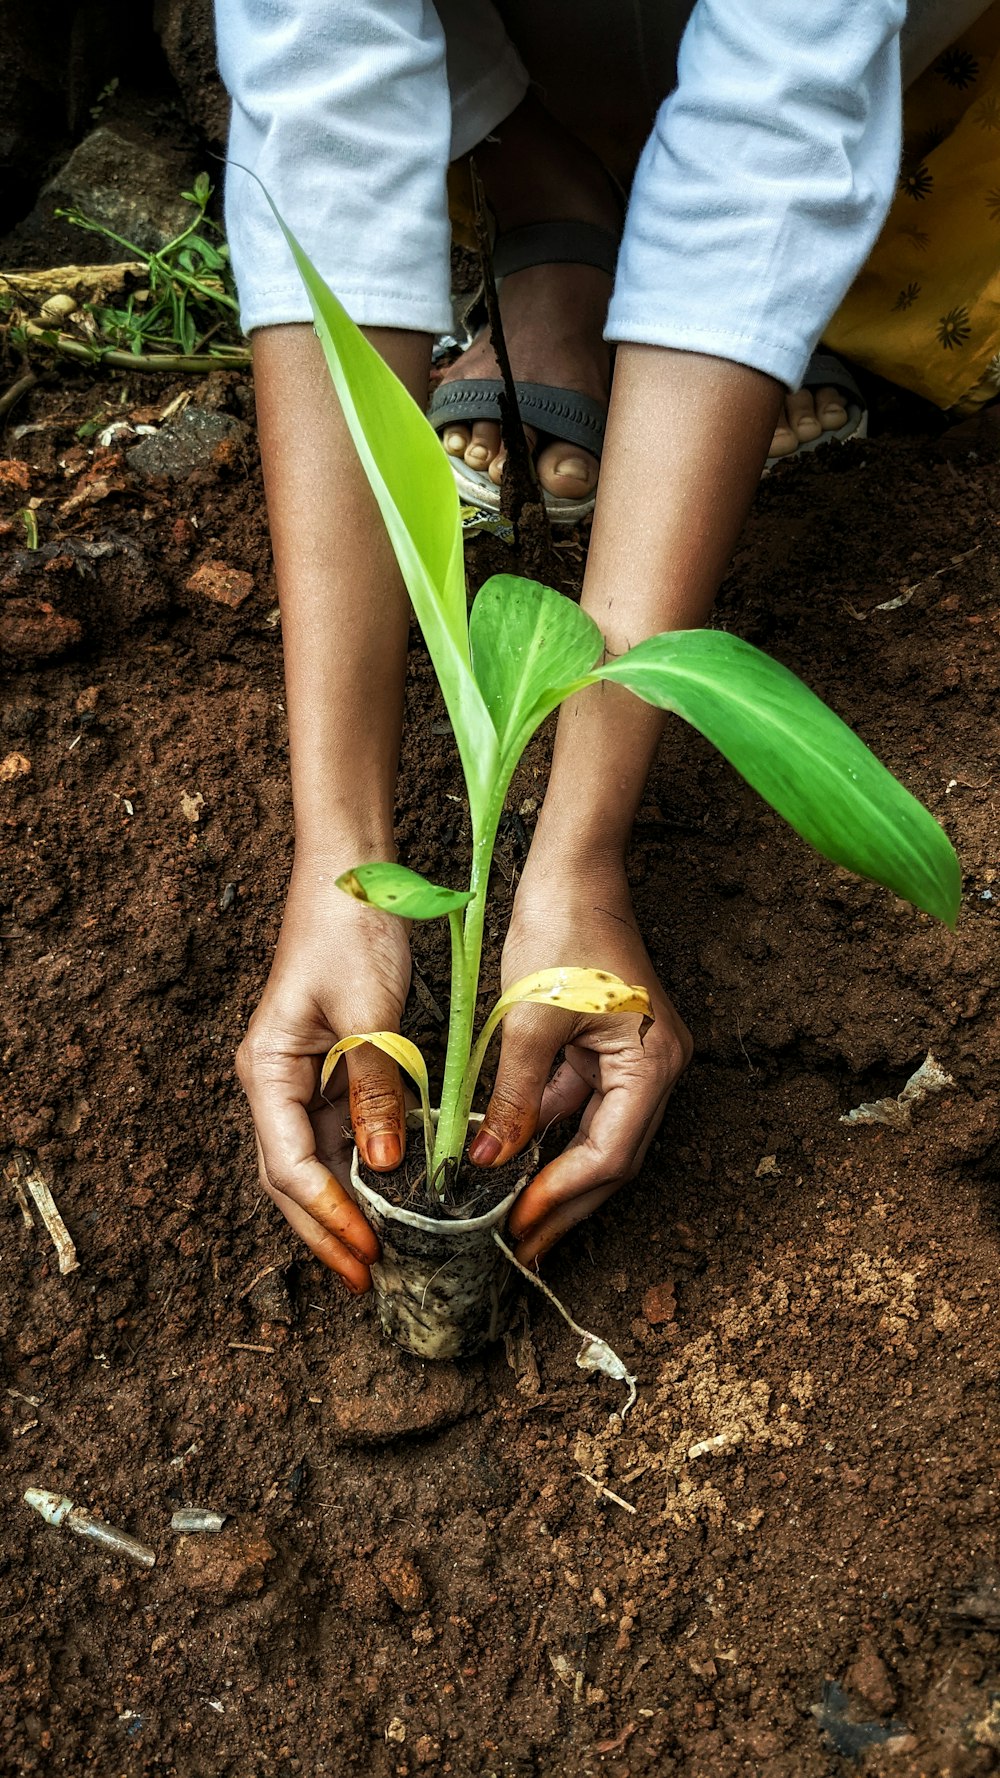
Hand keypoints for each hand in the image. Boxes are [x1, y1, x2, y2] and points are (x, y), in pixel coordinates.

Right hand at [235, 853, 410, 1289]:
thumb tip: (383, 1163)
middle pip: (293, 1177)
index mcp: (268, 1069)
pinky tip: (394, 1200)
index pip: (289, 1164)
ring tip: (383, 1256)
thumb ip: (376, 1088)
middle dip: (327, 1231)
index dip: (326, 1215)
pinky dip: (364, 1172)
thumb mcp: (368, 1013)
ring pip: (317, 1163)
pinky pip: (343, 1134)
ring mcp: (303, 1078)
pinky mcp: (334, 1069)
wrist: (353, 873)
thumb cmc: (350, 930)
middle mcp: (276, 1082)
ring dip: (345, 1209)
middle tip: (369, 1279)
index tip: (365, 1251)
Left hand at [469, 853, 691, 1264]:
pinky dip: (549, 1133)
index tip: (518, 1224)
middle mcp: (657, 1067)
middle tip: (522, 1246)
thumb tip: (490, 1161)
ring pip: (596, 1136)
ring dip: (556, 1173)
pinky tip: (513, 1160)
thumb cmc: (560, 931)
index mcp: (653, 1064)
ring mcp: (636, 1058)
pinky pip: (581, 1104)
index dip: (563, 1194)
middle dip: (565, 1202)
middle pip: (612, 1156)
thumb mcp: (529, 1022)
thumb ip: (516, 1099)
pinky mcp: (611, 1046)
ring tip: (512, 1216)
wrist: (572, 869)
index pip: (610, 1153)